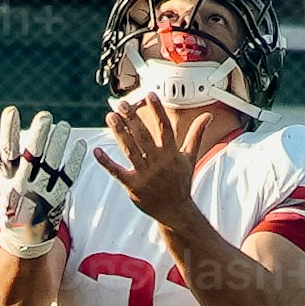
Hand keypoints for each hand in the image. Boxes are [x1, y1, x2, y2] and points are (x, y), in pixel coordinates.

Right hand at [0, 108, 71, 253]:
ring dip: (58, 143)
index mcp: (7, 176)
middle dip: (38, 135)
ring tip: (65, 126)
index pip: (6, 150)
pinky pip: (67, 177)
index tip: (12, 110)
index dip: (8, 130)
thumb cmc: (14, 200)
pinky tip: (81, 144)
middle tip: (45, 115)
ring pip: (50, 164)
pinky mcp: (56, 199)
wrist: (24, 237)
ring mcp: (39, 192)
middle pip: (30, 155)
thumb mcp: (3, 181)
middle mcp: (21, 183)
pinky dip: (74, 160)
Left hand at [99, 90, 227, 232]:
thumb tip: (208, 116)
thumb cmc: (181, 182)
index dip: (157, 110)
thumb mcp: (190, 157)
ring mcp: (144, 173)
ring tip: (111, 117)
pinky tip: (97, 151)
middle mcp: (157, 162)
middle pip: (143, 136)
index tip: (150, 95)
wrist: (175, 210)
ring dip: (119, 132)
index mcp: (171, 153)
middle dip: (132, 118)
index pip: (164, 127)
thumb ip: (196, 134)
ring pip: (129, 149)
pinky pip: (117, 171)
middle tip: (122, 104)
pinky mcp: (132, 185)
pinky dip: (106, 161)